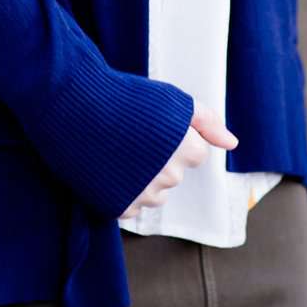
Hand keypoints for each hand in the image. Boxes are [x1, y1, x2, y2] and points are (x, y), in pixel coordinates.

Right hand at [119, 102, 238, 218]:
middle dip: (159, 159)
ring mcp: (144, 196)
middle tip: (132, 137)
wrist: (74, 109)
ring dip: (142, 178)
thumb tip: (232, 143)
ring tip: (118, 151)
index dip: (174, 138)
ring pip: (154, 192)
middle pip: (174, 173)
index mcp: (187, 151)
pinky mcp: (120, 208)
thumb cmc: (124, 98)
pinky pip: (131, 205)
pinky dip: (122, 191)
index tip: (151, 126)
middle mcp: (170, 178)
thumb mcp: (173, 99)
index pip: (194, 153)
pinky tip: (108, 168)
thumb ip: (208, 121)